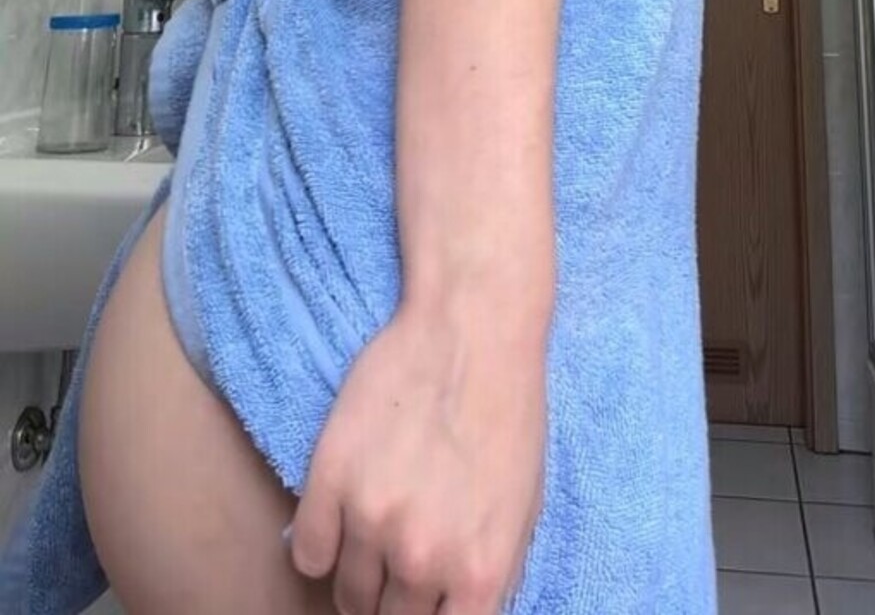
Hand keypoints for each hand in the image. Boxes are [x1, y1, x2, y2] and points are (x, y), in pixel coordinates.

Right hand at [289, 296, 546, 613]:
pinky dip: (320, 546)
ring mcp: (372, 520)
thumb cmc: (509, 411)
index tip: (422, 608)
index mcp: (480, 571)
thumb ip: (490, 572)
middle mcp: (423, 558)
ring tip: (372, 544)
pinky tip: (340, 521)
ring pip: (347, 594)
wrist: (473, 329)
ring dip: (359, 579)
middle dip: (397, 605)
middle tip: (398, 574)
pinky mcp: (331, 479)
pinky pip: (308, 552)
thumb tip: (459, 610)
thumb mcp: (524, 506)